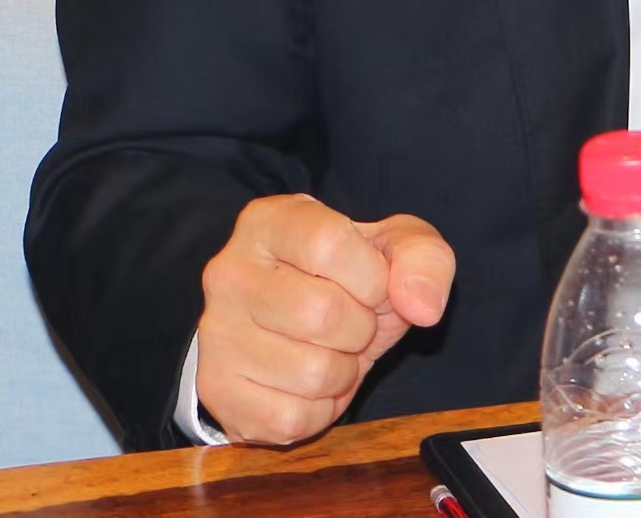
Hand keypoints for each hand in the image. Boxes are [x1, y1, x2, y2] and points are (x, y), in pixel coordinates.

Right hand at [196, 194, 455, 444]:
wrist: (298, 324)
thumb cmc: (349, 275)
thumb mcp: (393, 247)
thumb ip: (422, 258)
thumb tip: (423, 306)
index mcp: (268, 221)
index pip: (329, 243)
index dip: (371, 275)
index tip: (375, 284)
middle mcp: (229, 273)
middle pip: (321, 313)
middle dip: (362, 327)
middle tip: (354, 322)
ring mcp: (216, 336)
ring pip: (312, 372)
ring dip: (345, 371)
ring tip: (332, 350)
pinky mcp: (218, 393)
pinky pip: (293, 419)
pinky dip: (321, 409)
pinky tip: (311, 383)